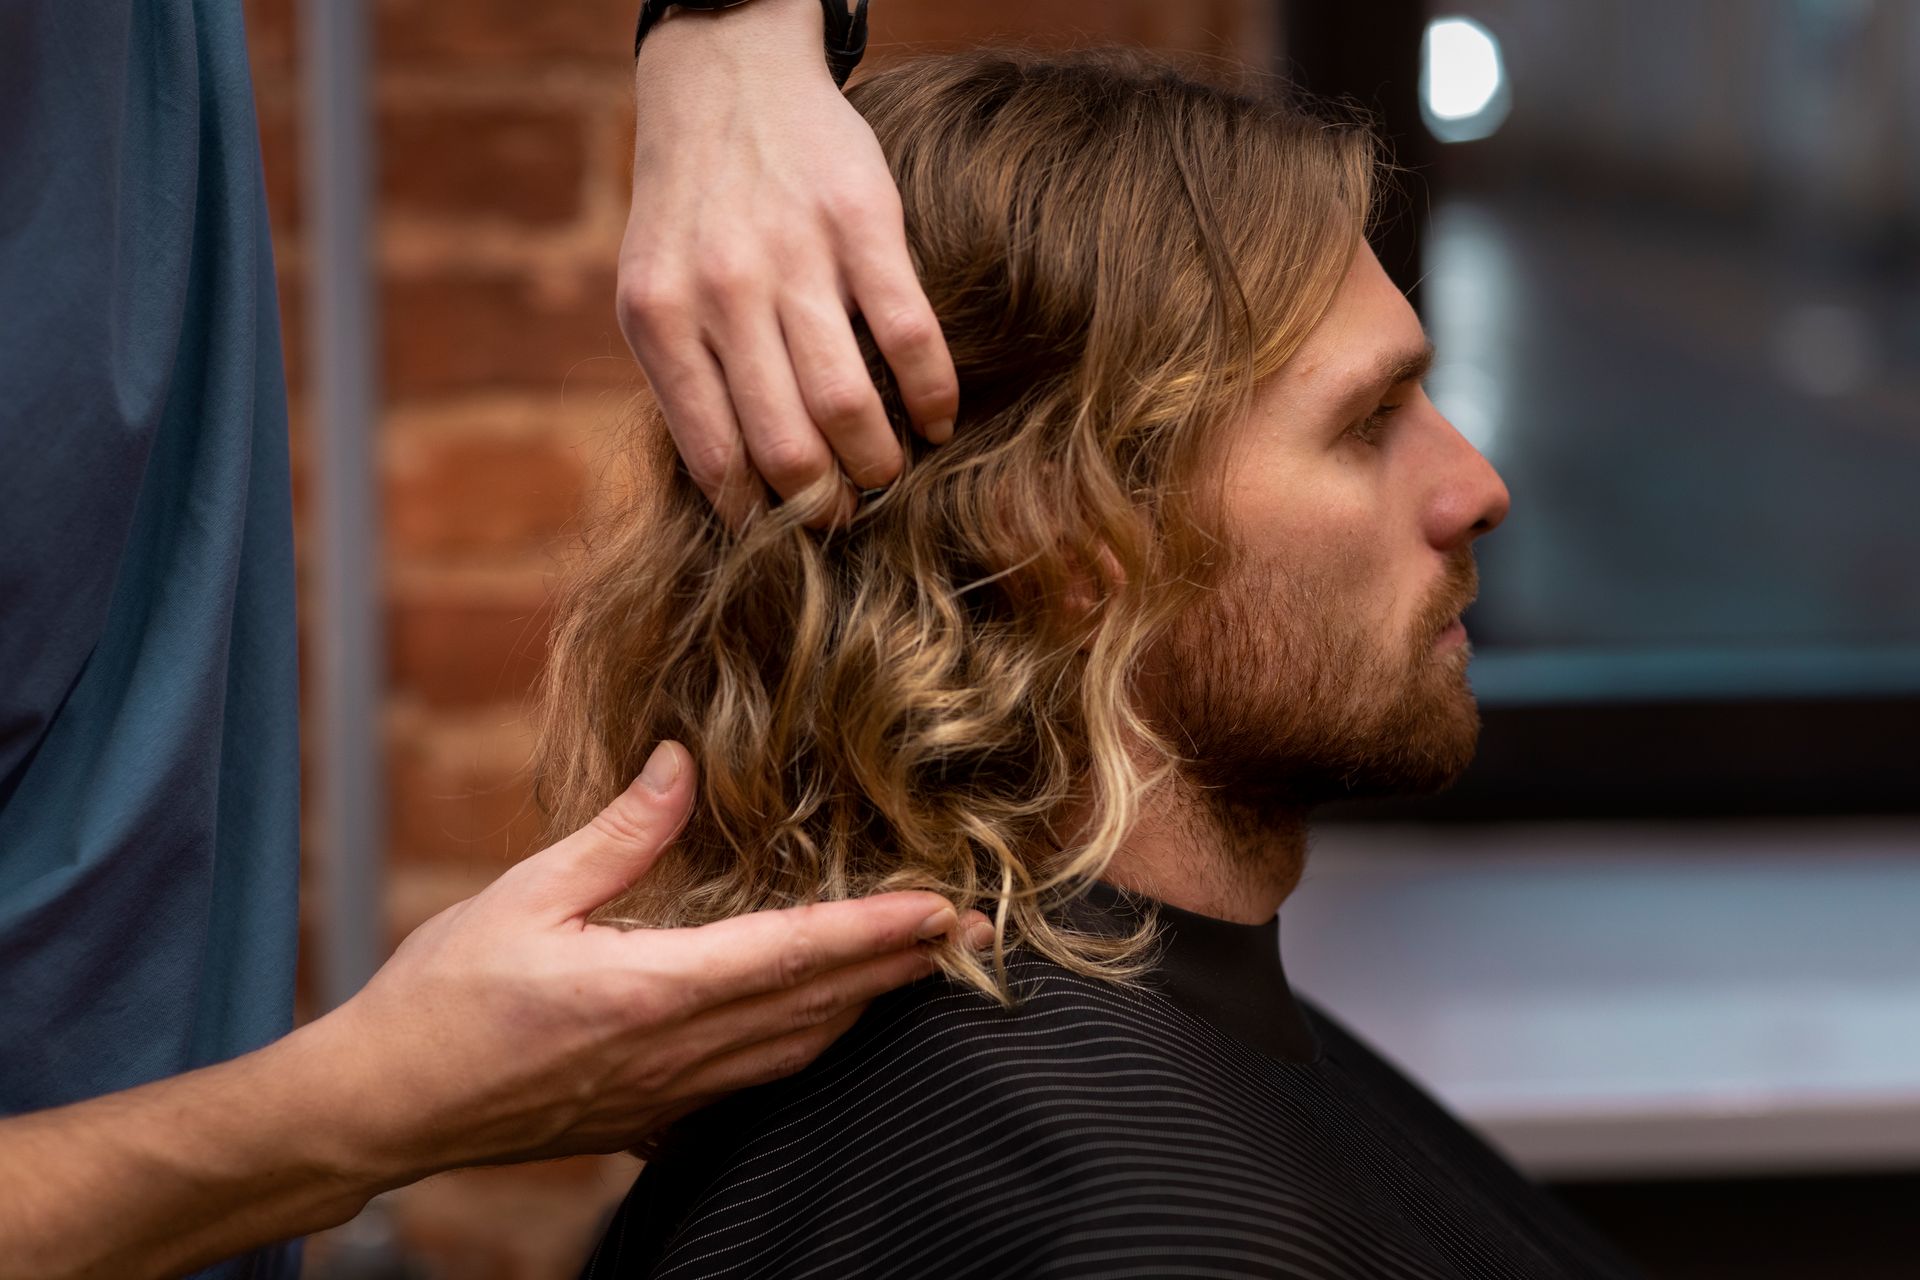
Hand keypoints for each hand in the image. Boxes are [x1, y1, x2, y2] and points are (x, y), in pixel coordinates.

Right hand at [307, 740, 979, 1185]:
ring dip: (867, 1013)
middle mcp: (675, 1050)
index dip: (878, 931)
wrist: (383, 1106)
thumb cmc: (441, 996)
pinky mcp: (647, 1119)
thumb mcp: (525, 893)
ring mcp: (666, 1095)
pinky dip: (806, 1052)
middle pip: (819, 1009)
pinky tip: (823, 1034)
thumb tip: (682, 761)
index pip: (795, 954)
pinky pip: (751, 1087)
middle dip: (903, 971)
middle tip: (976, 938)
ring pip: (796, 1054)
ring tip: (921, 976)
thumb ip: (619, 832)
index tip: (944, 909)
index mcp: (651, 988)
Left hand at [618, 0, 957, 526]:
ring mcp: (795, 257)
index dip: (759, 517)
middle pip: (785, 447)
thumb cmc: (690, 213)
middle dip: (824, 505)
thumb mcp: (653, 292)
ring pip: (847, 403)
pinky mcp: (863, 224)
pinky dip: (933, 395)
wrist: (725, 81)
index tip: (786, 536)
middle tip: (847, 516)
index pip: (715, 458)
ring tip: (889, 475)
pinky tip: (938, 420)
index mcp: (661, 320)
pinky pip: (909, 335)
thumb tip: (735, 491)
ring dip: (879, 462)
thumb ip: (683, 380)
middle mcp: (722, 293)